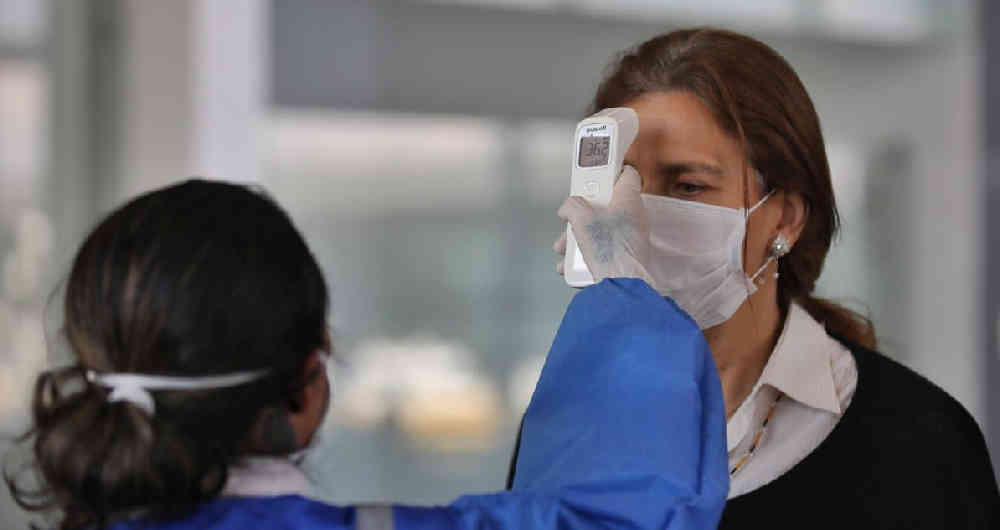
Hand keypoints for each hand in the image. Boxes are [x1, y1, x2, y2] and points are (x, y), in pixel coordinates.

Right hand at [554, 166, 654, 287]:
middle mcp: (633, 216)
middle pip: (605, 204)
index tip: (598, 172)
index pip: (627, 174)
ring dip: (579, 236)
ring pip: (601, 228)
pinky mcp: (625, 255)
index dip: (611, 170)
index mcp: (628, 199)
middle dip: (582, 212)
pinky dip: (586, 252)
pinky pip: (603, 247)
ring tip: (564, 248)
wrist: (620, 284)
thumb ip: (572, 205)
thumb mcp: (580, 217)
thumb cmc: (607, 248)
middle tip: (570, 218)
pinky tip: (571, 263)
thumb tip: (568, 209)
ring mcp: (631, 237)